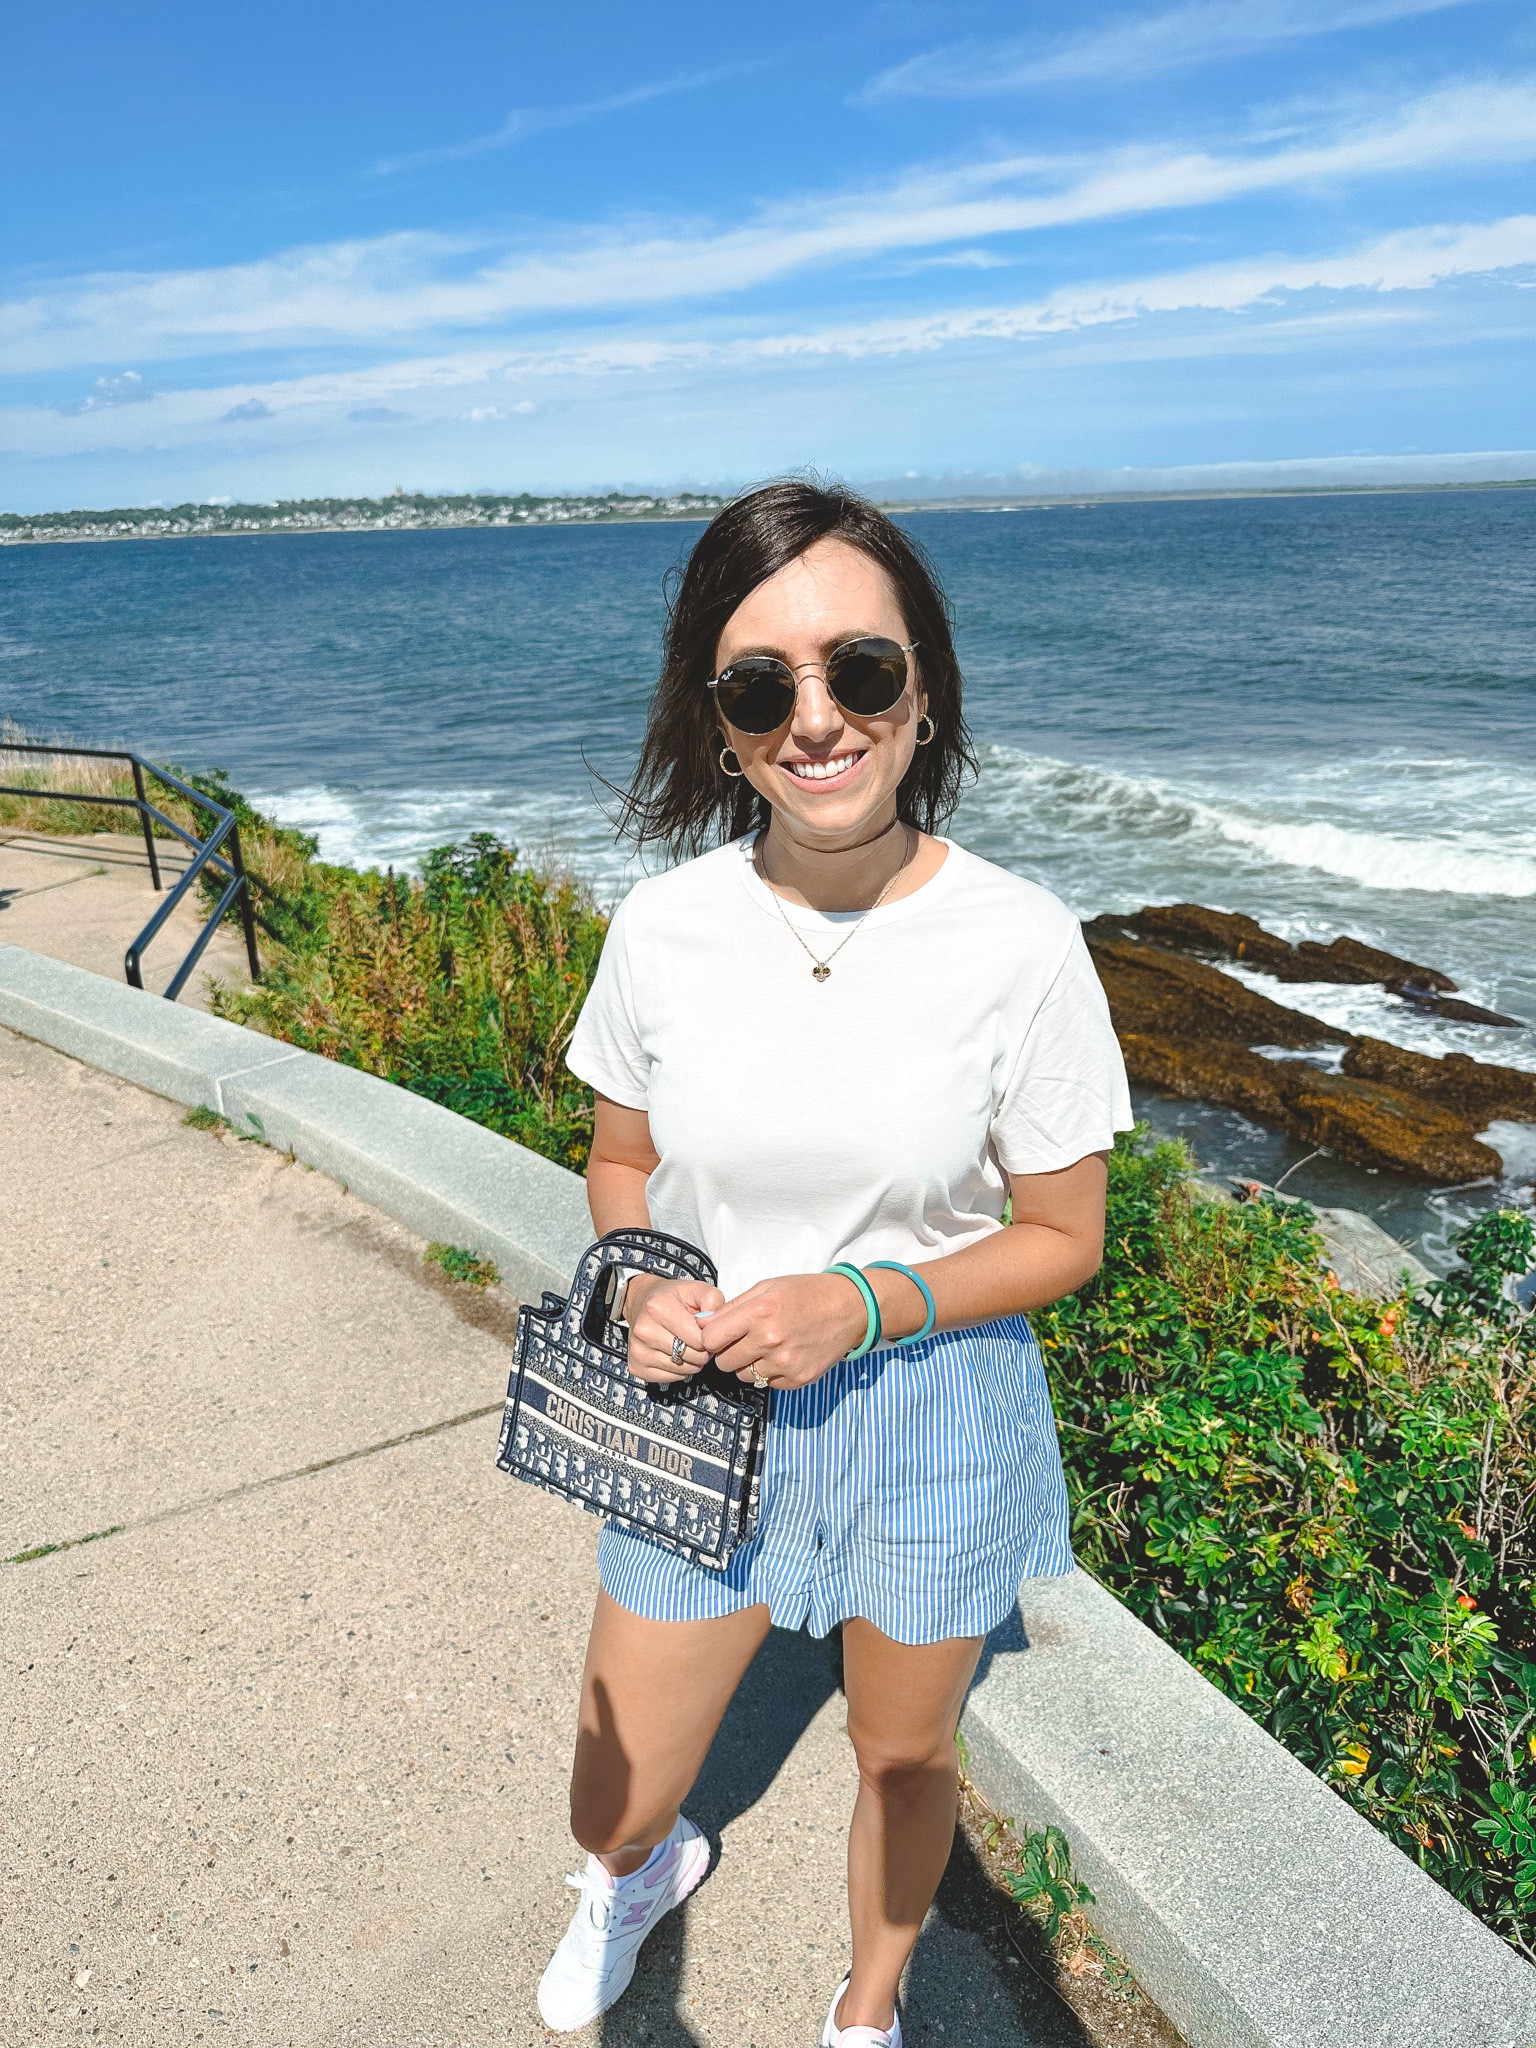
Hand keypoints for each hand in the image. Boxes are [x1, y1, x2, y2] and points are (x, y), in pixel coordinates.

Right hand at [623, 1274, 725, 1383]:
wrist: (642, 1303)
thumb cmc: (672, 1298)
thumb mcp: (695, 1289)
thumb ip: (712, 1299)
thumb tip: (714, 1322)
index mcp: (658, 1308)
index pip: (698, 1339)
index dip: (709, 1337)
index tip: (704, 1330)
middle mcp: (644, 1330)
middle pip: (692, 1356)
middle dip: (702, 1351)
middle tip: (697, 1338)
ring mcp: (638, 1350)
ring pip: (683, 1370)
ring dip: (692, 1362)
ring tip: (687, 1345)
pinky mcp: (636, 1367)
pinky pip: (671, 1378)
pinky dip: (679, 1371)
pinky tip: (675, 1355)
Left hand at [700, 1273, 868, 1390]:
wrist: (849, 1308)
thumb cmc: (806, 1293)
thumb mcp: (766, 1287)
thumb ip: (732, 1307)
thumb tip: (702, 1324)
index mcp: (759, 1313)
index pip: (711, 1339)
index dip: (712, 1337)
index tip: (720, 1334)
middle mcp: (770, 1340)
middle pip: (724, 1362)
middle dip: (729, 1352)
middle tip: (745, 1340)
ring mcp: (785, 1363)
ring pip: (744, 1376)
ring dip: (749, 1364)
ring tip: (767, 1347)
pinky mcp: (798, 1379)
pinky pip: (767, 1384)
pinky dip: (770, 1373)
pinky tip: (784, 1355)